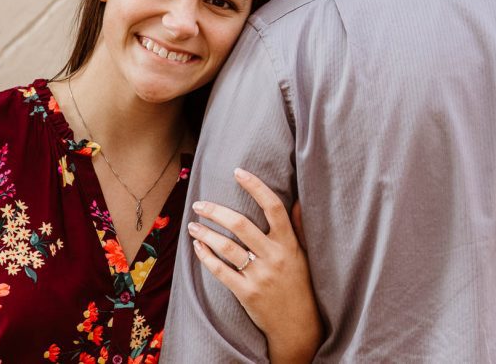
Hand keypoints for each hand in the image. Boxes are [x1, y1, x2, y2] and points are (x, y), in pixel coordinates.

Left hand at [188, 168, 321, 363]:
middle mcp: (274, 256)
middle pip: (241, 224)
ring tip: (192, 225)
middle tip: (199, 204)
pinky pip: (221, 271)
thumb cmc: (299, 283)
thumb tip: (297, 199)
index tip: (237, 171)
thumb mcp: (303, 253)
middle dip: (215, 211)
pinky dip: (206, 257)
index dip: (255, 186)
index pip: (273, 206)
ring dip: (205, 233)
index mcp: (289, 243)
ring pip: (227, 247)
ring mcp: (260, 276)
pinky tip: (197, 247)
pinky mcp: (247, 293)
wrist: (298, 325)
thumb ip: (297, 226)